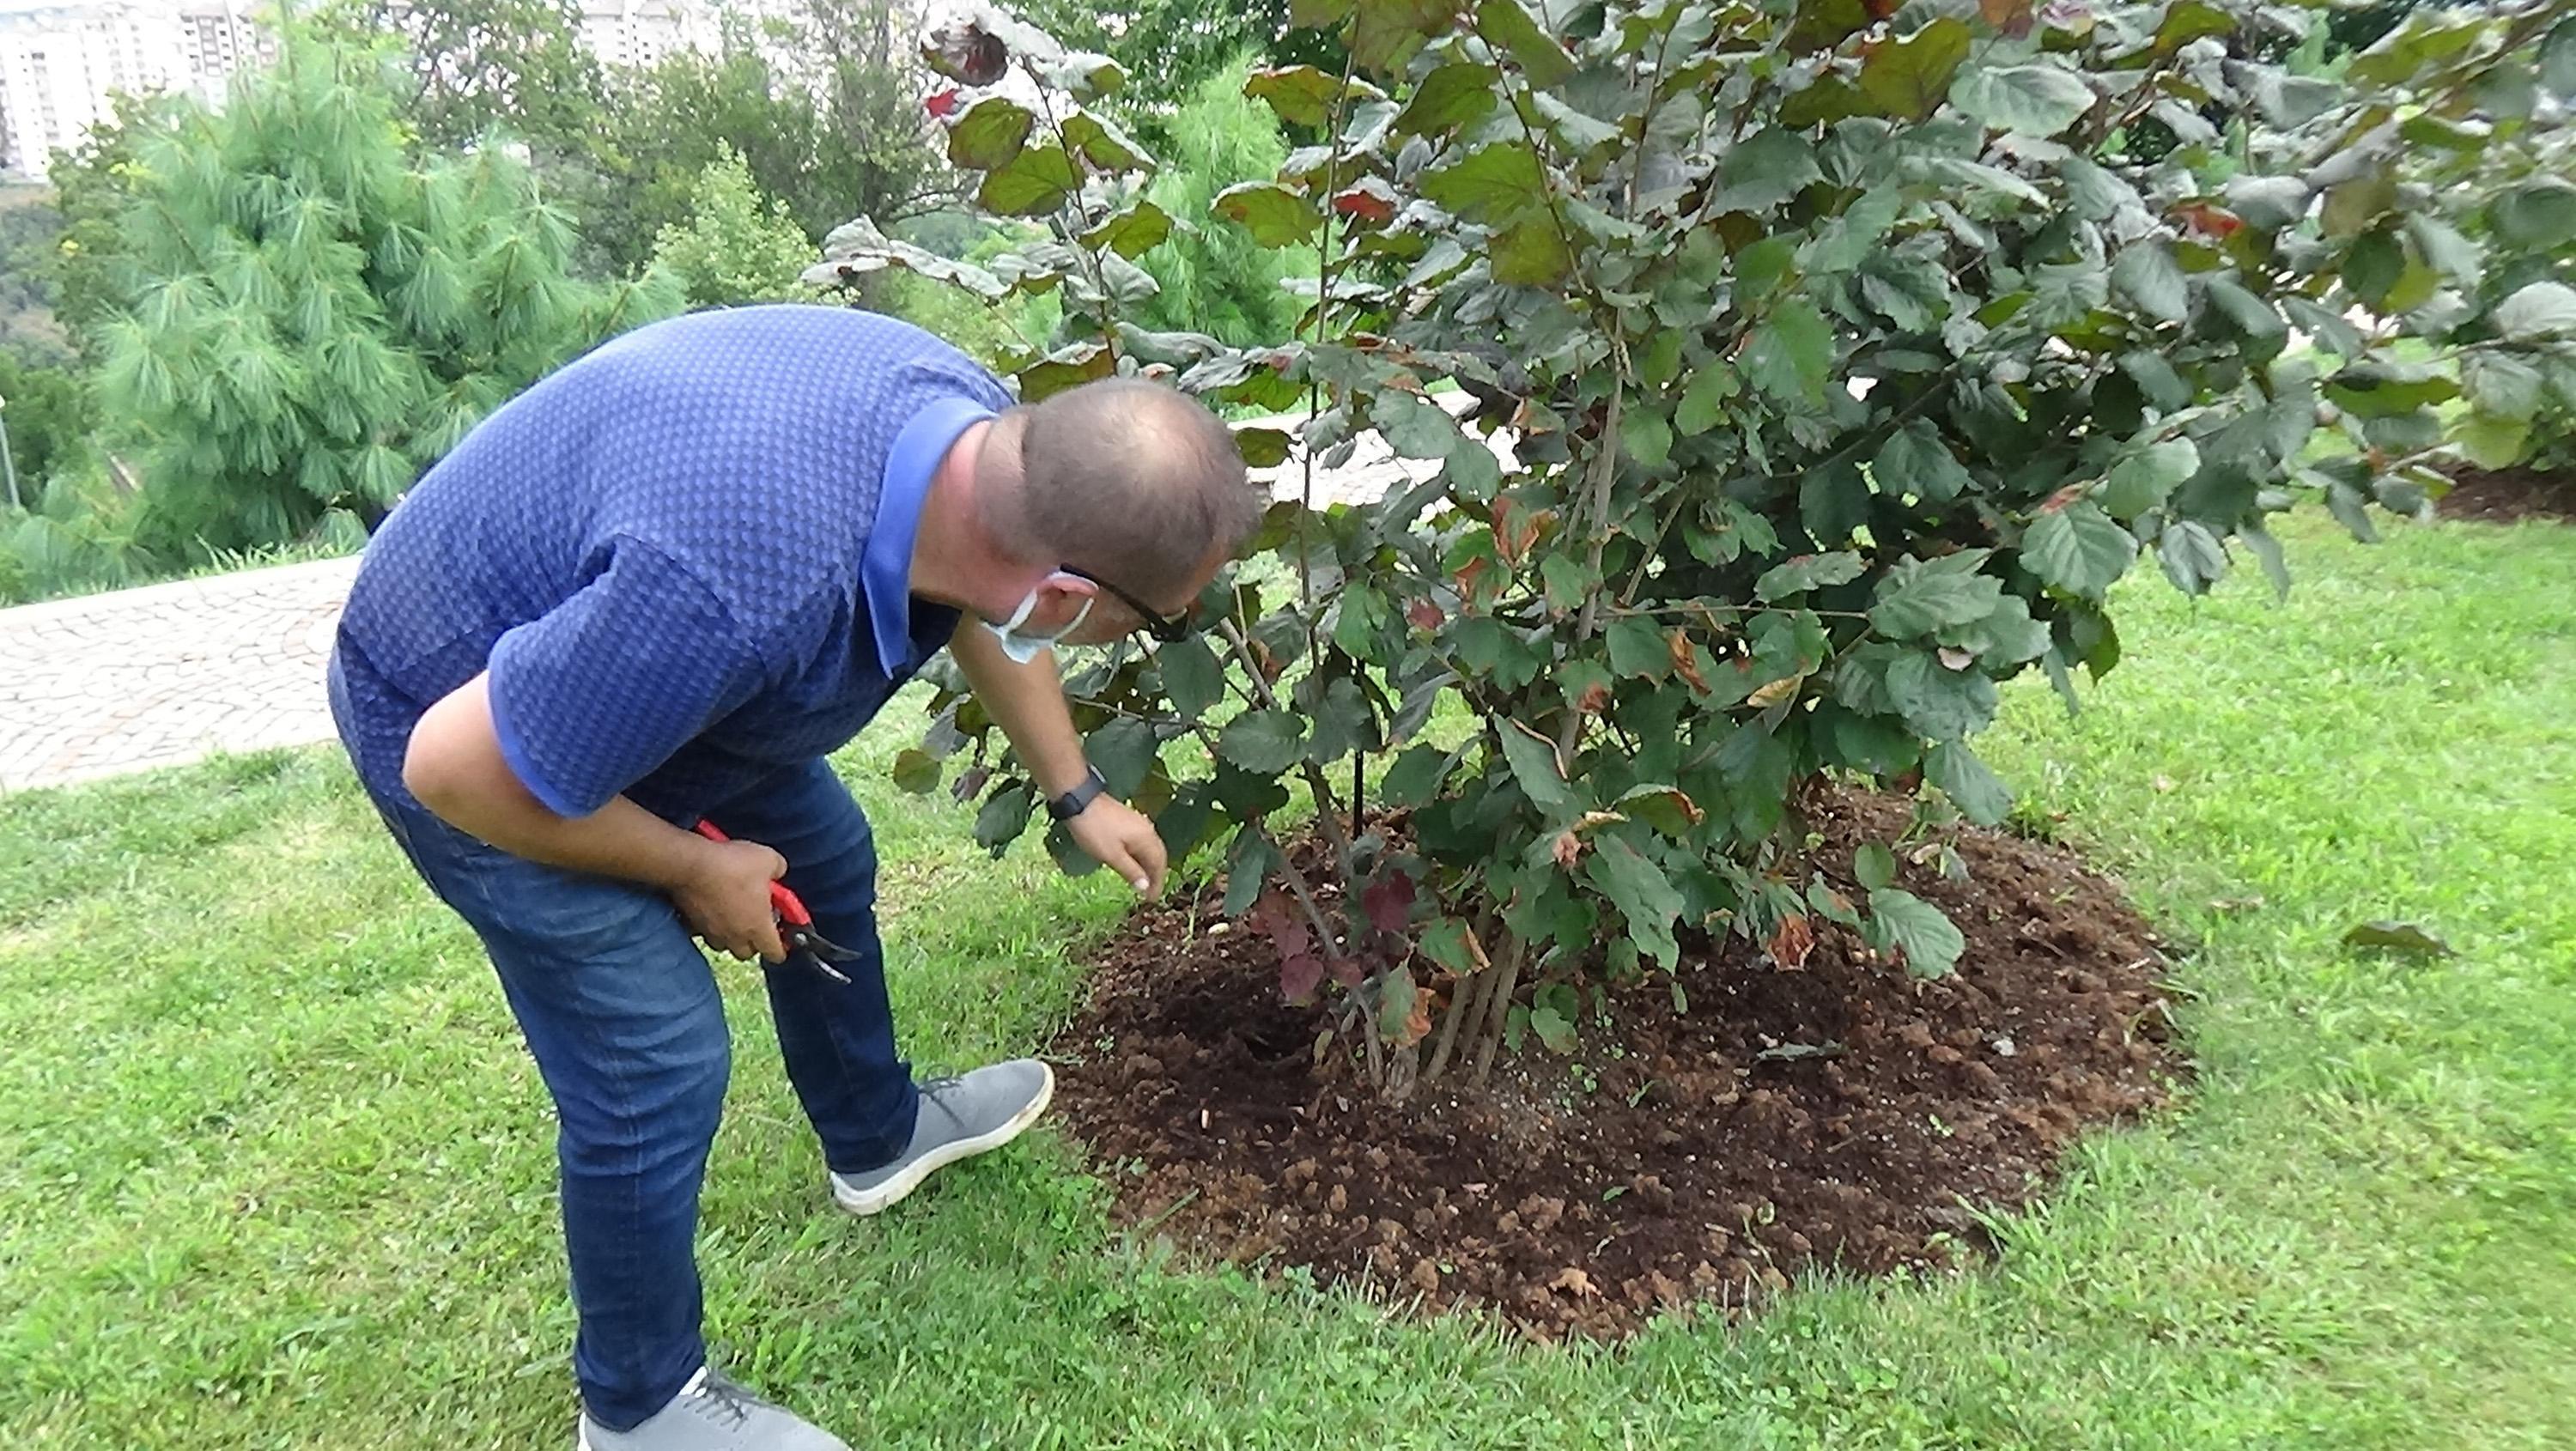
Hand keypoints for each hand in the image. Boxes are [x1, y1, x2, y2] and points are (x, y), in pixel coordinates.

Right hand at [672, 837, 789, 960]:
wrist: (691, 864)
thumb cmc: (732, 865)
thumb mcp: (768, 859)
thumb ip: (779, 869)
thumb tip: (778, 871)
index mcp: (758, 927)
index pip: (775, 953)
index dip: (782, 947)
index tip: (783, 934)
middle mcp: (734, 936)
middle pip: (748, 953)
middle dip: (755, 941)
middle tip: (758, 920)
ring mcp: (711, 932)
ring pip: (724, 944)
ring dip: (731, 934)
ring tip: (734, 915)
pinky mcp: (691, 924)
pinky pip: (703, 932)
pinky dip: (709, 925)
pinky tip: (712, 908)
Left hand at [1067, 796, 1166, 897]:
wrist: (1080, 801)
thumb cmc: (1095, 831)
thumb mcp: (1111, 856)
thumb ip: (1130, 871)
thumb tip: (1145, 887)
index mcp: (1146, 839)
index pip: (1159, 865)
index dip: (1157, 883)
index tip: (1152, 899)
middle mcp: (1147, 830)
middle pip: (1158, 856)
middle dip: (1155, 875)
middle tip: (1149, 893)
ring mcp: (1138, 824)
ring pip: (1150, 849)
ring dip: (1148, 866)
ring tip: (1141, 881)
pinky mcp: (1129, 821)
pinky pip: (1141, 843)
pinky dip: (1140, 856)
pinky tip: (1132, 863)